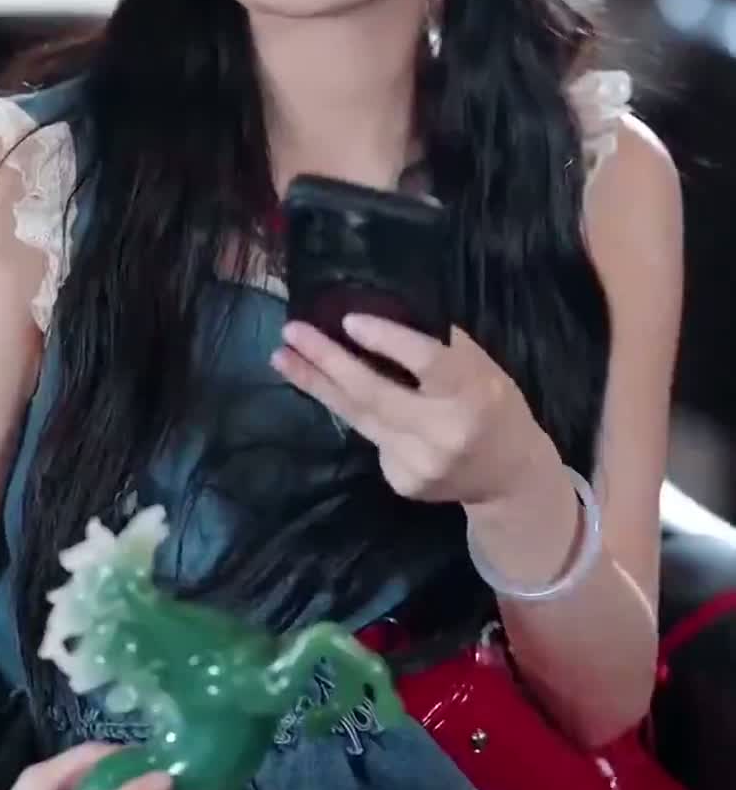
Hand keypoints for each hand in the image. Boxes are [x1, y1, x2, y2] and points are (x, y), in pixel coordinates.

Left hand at [271, 315, 552, 507]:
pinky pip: (368, 436)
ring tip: (282, 357)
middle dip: (327, 361)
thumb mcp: (483, 368)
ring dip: (316, 383)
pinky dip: (349, 410)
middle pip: (375, 393)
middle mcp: (445, 432)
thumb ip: (442, 346)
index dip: (387, 340)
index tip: (348, 320)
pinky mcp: (402, 482)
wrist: (508, 477)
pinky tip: (330, 390)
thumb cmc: (494, 405)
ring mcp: (420, 462)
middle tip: (292, 332)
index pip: (426, 363)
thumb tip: (384, 308)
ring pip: (357, 416)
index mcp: (474, 393)